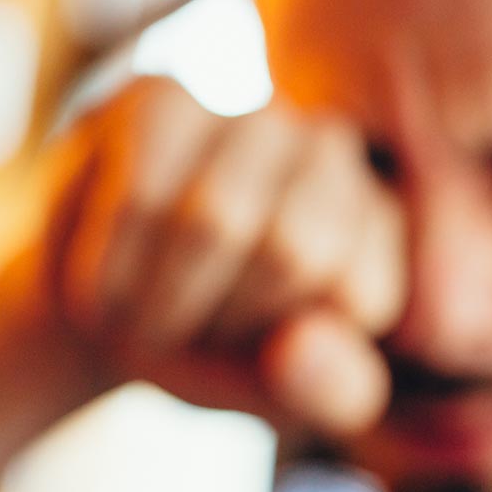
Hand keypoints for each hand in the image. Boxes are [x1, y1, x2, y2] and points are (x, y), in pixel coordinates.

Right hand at [6, 75, 404, 452]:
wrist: (112, 315)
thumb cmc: (222, 354)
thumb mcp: (290, 395)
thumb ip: (330, 390)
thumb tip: (300, 343)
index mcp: (382, 228)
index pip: (358, 292)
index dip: (294, 350)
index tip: (262, 354)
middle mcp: (334, 155)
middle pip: (292, 250)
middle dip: (227, 319)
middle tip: (199, 332)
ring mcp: (251, 115)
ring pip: (216, 220)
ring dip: (165, 302)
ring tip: (153, 317)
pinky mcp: (163, 97)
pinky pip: (140, 194)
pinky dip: (112, 272)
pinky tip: (109, 288)